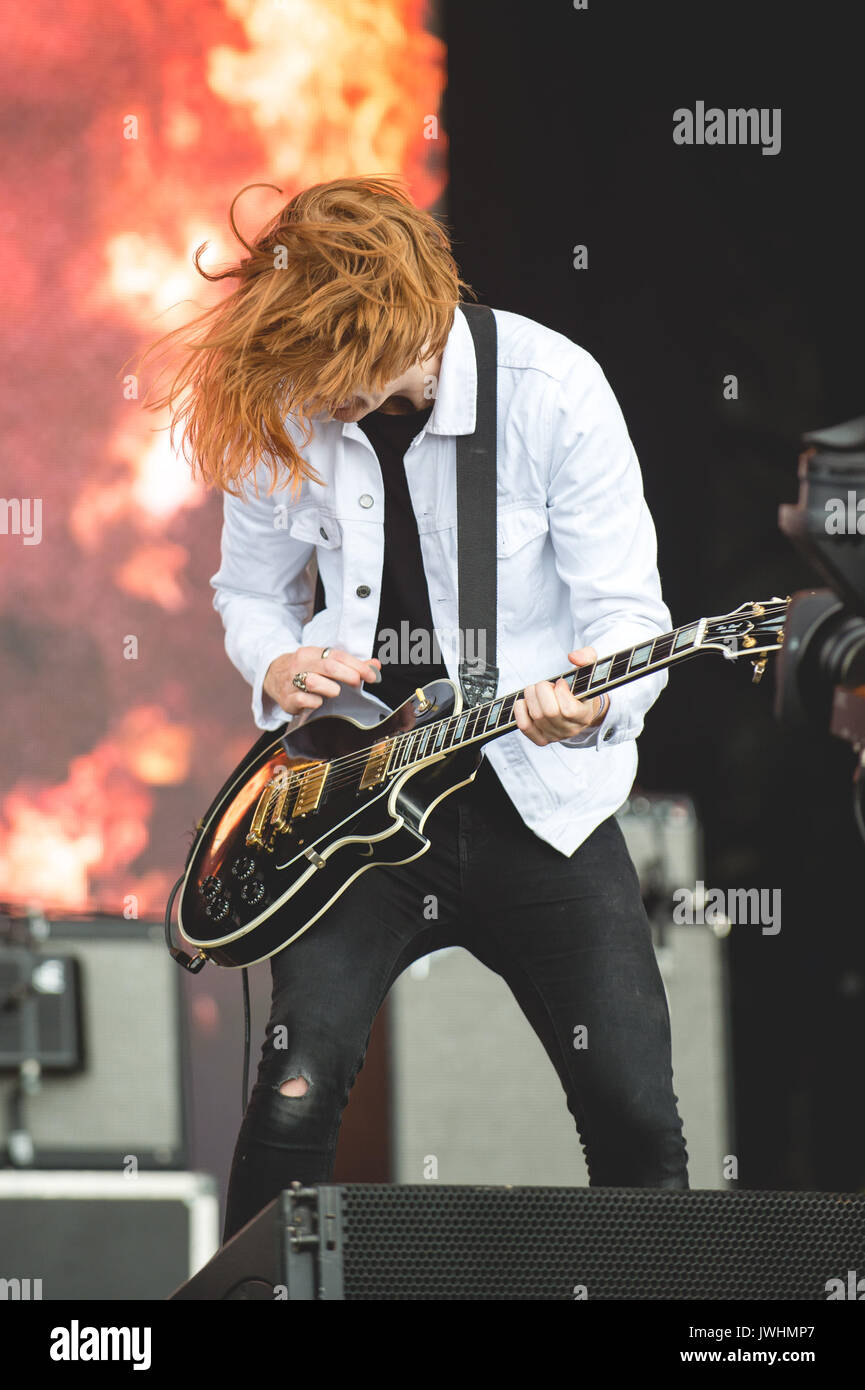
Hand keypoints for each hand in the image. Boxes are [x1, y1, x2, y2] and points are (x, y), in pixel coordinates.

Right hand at [263, 647, 381, 717]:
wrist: (271, 675)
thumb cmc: (305, 669)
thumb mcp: (323, 662)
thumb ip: (351, 664)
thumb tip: (376, 665)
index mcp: (311, 652)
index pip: (338, 655)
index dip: (357, 665)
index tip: (371, 675)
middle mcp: (300, 664)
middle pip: (329, 667)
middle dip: (348, 675)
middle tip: (357, 683)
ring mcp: (291, 681)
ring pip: (315, 683)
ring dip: (331, 689)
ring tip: (334, 692)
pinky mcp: (287, 698)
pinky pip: (305, 700)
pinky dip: (316, 702)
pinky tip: (318, 701)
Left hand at [513, 647, 609, 746]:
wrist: (579, 709)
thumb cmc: (581, 689)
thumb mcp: (589, 671)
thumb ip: (587, 657)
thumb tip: (573, 657)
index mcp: (585, 715)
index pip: (569, 710)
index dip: (561, 691)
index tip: (561, 682)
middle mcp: (570, 729)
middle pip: (549, 712)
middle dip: (543, 690)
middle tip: (547, 685)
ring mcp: (555, 736)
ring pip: (536, 717)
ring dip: (531, 696)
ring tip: (538, 691)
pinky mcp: (541, 738)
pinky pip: (524, 726)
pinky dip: (520, 710)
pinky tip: (526, 701)